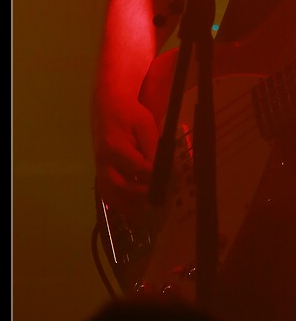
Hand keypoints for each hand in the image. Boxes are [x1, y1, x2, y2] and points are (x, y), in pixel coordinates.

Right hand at [92, 94, 159, 217]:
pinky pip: (108, 194)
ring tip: (149, 210)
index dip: (153, 177)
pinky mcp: (101, 174)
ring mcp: (100, 169)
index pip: (136, 167)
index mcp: (115, 146)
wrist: (108, 108)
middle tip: (159, 199)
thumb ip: (152, 148)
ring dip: (129, 205)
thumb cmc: (130, 115)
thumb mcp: (146, 125)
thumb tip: (162, 169)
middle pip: (119, 185)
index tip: (170, 181)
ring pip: (111, 194)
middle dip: (140, 195)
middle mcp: (103, 161)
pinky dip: (121, 205)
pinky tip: (135, 212)